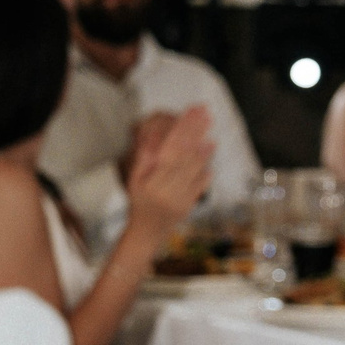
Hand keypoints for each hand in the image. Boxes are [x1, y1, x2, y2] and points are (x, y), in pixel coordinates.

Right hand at [126, 106, 211, 227]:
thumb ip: (144, 157)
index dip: (179, 131)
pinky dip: (206, 167)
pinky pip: (200, 185)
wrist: (147, 231)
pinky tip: (210, 151)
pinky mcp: (189, 205)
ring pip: (193, 169)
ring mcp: (179, 199)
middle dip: (194, 132)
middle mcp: (166, 190)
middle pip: (183, 156)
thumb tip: (154, 134)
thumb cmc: (140, 202)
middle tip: (204, 113)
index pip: (168, 151)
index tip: (188, 113)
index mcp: (151, 182)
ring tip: (209, 126)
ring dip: (203, 147)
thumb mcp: (134, 179)